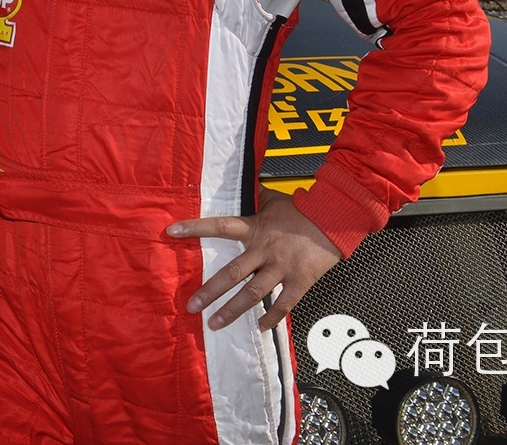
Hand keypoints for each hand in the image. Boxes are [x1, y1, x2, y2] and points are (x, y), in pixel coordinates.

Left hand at [165, 189, 342, 330]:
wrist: (336, 217)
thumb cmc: (303, 207)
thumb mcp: (274, 199)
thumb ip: (258, 198)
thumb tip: (247, 179)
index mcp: (255, 228)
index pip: (218, 226)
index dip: (194, 227)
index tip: (170, 231)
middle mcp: (264, 250)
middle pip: (231, 273)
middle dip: (209, 292)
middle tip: (191, 306)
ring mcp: (281, 268)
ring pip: (252, 293)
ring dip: (232, 310)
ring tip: (215, 323)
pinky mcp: (300, 281)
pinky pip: (283, 304)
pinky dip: (272, 318)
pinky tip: (259, 328)